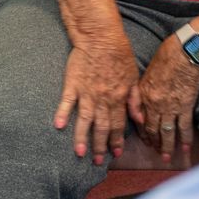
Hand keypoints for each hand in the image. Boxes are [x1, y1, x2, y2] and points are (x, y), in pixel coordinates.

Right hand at [54, 41, 137, 164]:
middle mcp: (103, 99)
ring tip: (79, 153)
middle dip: (100, 146)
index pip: (118, 125)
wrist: (101, 37)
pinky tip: (58, 126)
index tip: (116, 153)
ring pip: (84, 120)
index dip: (117, 140)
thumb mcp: (134, 77)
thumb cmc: (119, 55)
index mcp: (118, 98)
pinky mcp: (72, 84)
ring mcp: (86, 92)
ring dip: (82, 138)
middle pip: (101, 127)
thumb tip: (140, 120)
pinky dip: (62, 113)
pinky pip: (67, 102)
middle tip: (97, 161)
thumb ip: (135, 100)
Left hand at [128, 36, 198, 162]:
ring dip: (166, 146)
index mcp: (142, 95)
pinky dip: (185, 139)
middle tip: (155, 153)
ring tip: (166, 158)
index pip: (138, 119)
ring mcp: (170, 106)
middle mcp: (154, 104)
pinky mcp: (185, 106)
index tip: (144, 141)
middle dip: (153, 142)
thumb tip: (136, 109)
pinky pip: (184, 126)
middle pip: (151, 128)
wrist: (184, 53)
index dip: (141, 132)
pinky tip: (186, 149)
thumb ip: (139, 92)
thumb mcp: (145, 74)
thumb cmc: (166, 58)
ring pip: (166, 131)